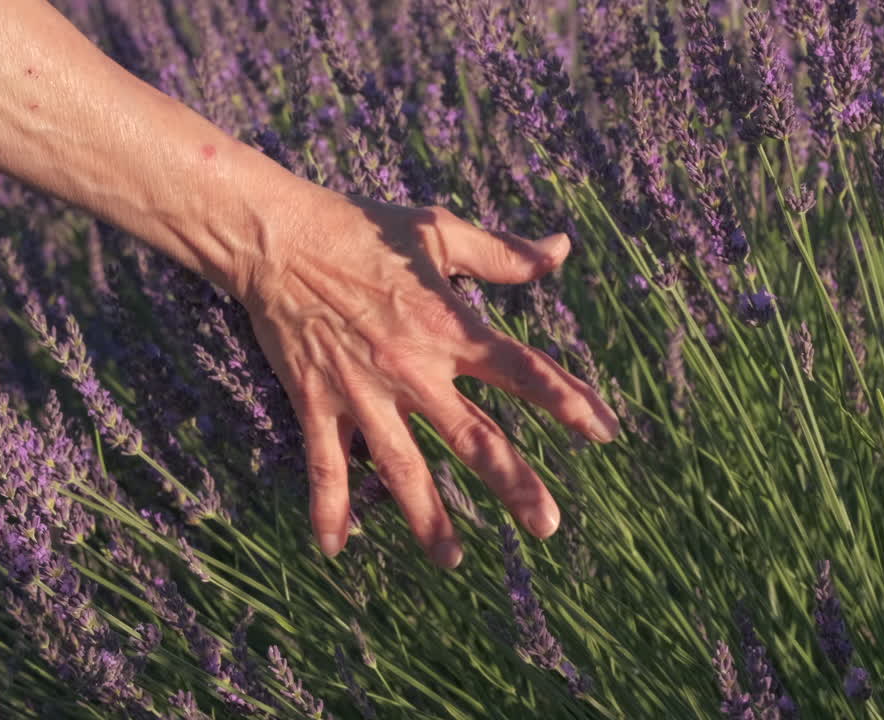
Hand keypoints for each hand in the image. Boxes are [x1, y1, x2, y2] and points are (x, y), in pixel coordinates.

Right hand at [241, 186, 619, 567]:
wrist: (278, 238)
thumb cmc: (362, 228)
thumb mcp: (439, 232)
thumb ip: (503, 253)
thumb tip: (561, 249)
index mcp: (448, 327)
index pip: (522, 371)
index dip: (568, 401)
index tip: (605, 432)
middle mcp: (412, 367)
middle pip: (472, 436)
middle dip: (513, 483)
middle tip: (548, 525)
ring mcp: (364, 391)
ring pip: (402, 467)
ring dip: (427, 517)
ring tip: (453, 560)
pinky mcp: (318, 402)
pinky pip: (325, 465)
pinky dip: (328, 507)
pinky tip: (335, 549)